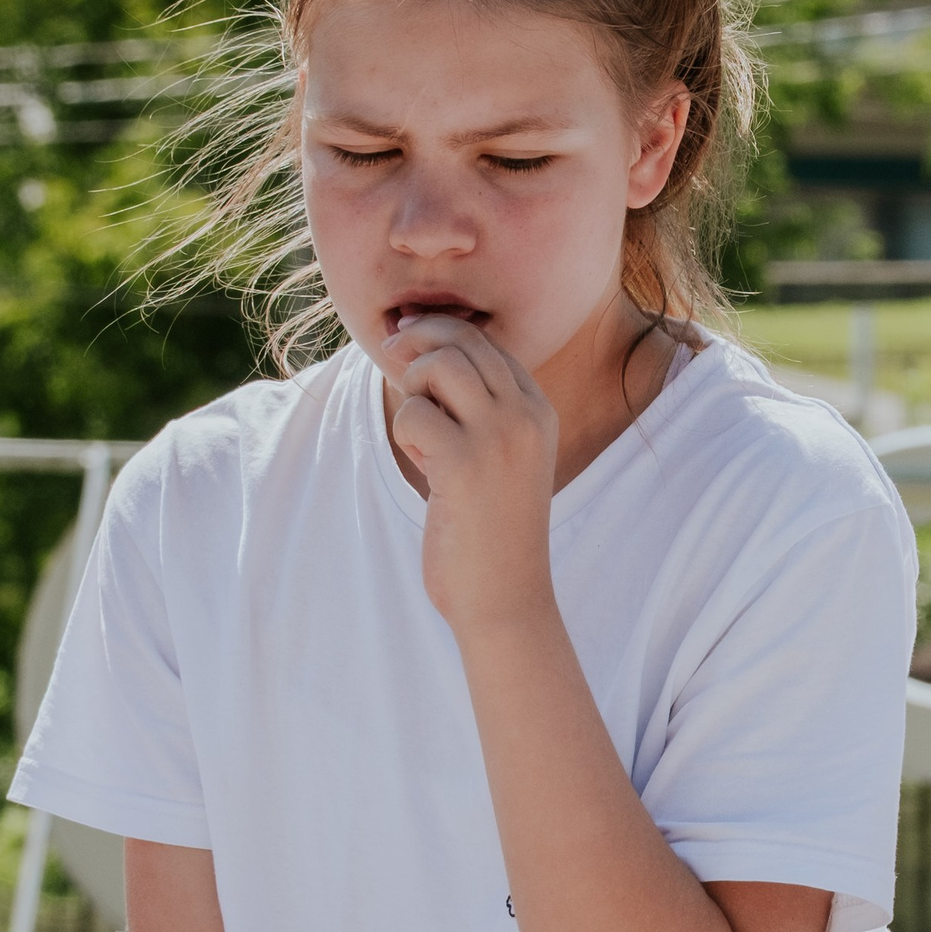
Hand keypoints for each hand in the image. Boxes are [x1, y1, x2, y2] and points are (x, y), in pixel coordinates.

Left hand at [380, 311, 560, 638]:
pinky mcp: (463, 463)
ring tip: (422, 435)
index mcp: (539, 412)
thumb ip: (477, 409)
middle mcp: (526, 416)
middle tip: (391, 359)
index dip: (440, 334)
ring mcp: (499, 437)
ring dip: (413, 390)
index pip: (487, 342)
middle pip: (462, 340)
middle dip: (417, 343)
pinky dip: (406, 433)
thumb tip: (418, 352)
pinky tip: (425, 468)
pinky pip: (413, 413)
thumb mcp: (501, 458)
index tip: (408, 347)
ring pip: (438, 365)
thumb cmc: (493, 531)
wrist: (506, 597)